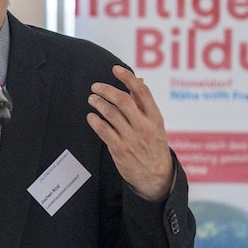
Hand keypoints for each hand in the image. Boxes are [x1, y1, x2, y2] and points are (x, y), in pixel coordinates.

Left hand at [86, 65, 172, 200]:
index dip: (128, 78)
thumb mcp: (156, 125)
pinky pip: (103, 131)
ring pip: (111, 114)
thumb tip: (139, 81)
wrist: (156, 177)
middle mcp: (144, 126)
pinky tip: (91, 116)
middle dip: (106, 90)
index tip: (115, 69)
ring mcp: (131, 138)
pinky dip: (95, 121)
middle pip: (122, 100)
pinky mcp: (119, 149)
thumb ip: (145, 105)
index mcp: (155, 118)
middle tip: (95, 87)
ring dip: (98, 103)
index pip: (142, 92)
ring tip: (92, 99)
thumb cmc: (154, 147)